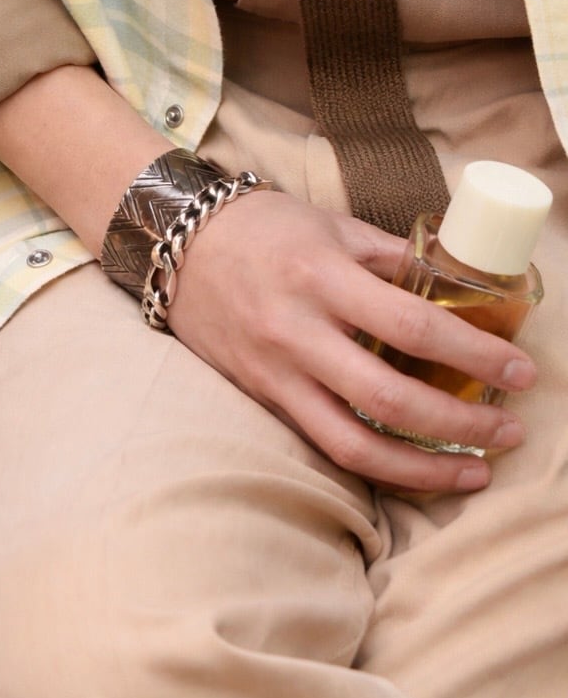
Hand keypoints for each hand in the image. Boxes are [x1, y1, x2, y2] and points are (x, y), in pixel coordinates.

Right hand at [166, 190, 535, 492]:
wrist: (178, 245)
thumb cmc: (261, 228)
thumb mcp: (331, 226)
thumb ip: (391, 257)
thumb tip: (457, 283)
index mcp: (322, 276)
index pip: (414, 326)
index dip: (476, 354)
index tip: (520, 370)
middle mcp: (298, 331)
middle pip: (390, 399)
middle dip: (462, 424)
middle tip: (511, 429)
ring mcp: (277, 372)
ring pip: (355, 444)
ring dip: (424, 469)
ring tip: (475, 471)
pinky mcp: (264, 398)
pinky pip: (325, 443)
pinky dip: (377, 464)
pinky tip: (416, 468)